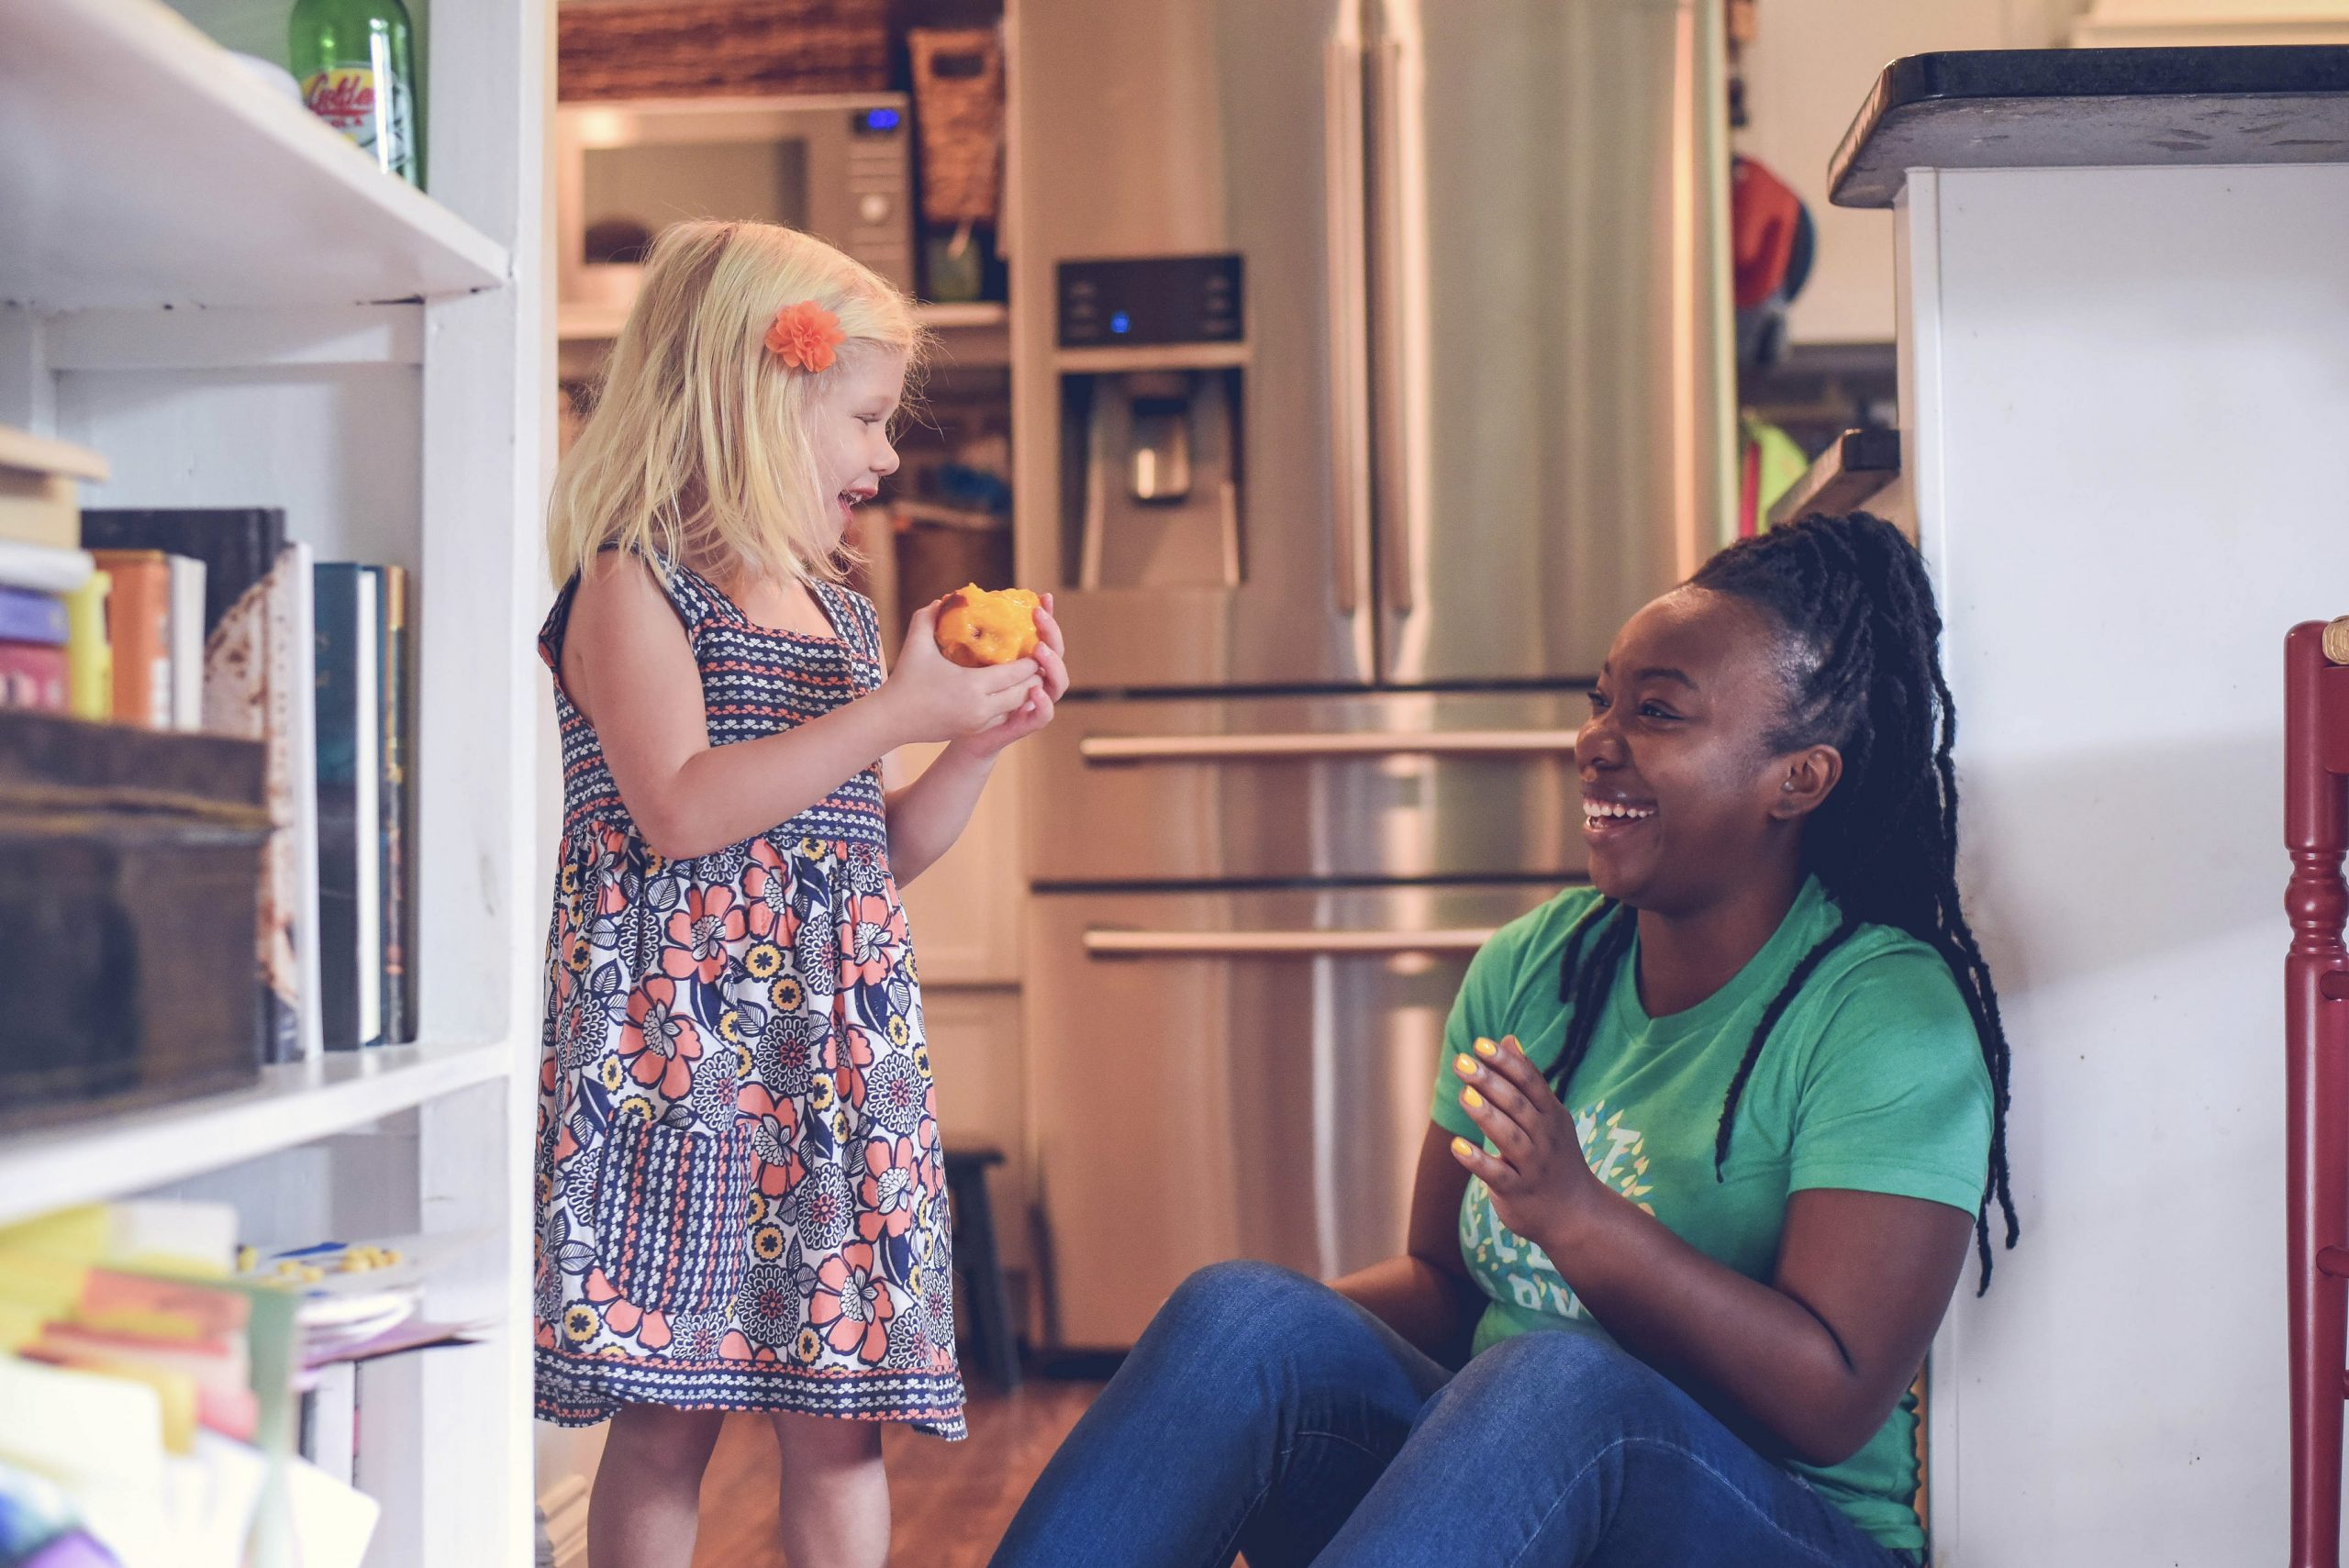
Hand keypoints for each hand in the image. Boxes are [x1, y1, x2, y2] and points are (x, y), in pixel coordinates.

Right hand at [877, 601, 1040, 745]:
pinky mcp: (974, 731)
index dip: (1031, 660)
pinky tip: (1009, 691)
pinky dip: (1010, 705)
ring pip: (1016, 707)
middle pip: (1023, 691)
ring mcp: (979, 722)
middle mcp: (981, 707)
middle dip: (1033, 676)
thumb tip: (946, 598)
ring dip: (1024, 692)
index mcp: (973, 686)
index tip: (1035, 646)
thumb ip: (930, 616)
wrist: (892, 719)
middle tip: (1035, 659)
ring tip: (1025, 674)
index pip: (1017, 672)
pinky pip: (1003, 718)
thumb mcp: (916, 643)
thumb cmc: (905, 679)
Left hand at [949, 596, 1069, 759]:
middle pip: (1056, 652)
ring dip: (1053, 665)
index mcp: (1023, 661)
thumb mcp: (958, 659)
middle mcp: (1035, 678)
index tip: (1041, 597)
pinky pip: (1045, 714)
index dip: (1047, 616)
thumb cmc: (960, 693)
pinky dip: (1044, 703)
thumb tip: (946, 599)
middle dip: (1052, 632)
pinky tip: (1035, 690)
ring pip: (1059, 682)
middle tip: (1038, 616)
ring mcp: (1035, 701)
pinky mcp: (1027, 723)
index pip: (1043, 634)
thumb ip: (957, 633)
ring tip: (1040, 650)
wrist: (959, 732)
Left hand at [1448, 1036, 1605, 1251]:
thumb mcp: (1548, 1116)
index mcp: (1552, 1115)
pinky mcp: (1518, 1192)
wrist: (1576, 1215)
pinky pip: (1497, 1175)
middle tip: (1462, 1062)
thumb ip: (1526, 1080)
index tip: (1480, 1043)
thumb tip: (1509, 1039)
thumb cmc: (1554, 1157)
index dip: (1506, 1062)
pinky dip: (1478, 1160)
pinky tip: (1457, 1146)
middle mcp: (1545, 1138)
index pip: (1531, 1082)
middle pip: (1518, 1105)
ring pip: (1509, 1137)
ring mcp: (1533, 1166)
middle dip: (1490, 1082)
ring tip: (1463, 1095)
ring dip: (1486, 1115)